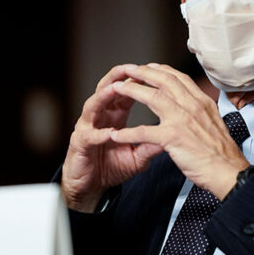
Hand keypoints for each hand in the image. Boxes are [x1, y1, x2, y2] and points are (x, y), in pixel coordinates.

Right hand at [62, 64, 163, 211]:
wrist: (92, 186)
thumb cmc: (112, 166)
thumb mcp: (138, 155)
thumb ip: (152, 144)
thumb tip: (173, 136)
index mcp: (115, 114)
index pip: (126, 91)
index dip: (136, 80)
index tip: (150, 72)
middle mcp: (100, 116)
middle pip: (106, 89)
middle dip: (117, 77)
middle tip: (129, 68)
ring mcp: (87, 128)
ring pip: (93, 106)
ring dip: (104, 97)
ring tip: (115, 89)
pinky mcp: (80, 144)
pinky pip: (89, 136)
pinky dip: (99, 133)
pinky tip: (109, 132)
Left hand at [109, 63, 248, 198]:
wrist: (229, 171)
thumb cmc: (222, 153)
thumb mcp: (215, 122)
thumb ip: (202, 111)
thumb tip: (195, 106)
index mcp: (202, 102)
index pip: (180, 78)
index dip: (162, 70)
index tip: (150, 67)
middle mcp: (193, 106)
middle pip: (164, 81)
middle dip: (143, 72)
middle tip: (128, 70)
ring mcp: (182, 120)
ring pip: (153, 97)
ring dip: (132, 91)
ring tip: (116, 89)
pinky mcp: (173, 137)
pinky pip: (144, 132)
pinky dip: (128, 133)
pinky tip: (116, 134)